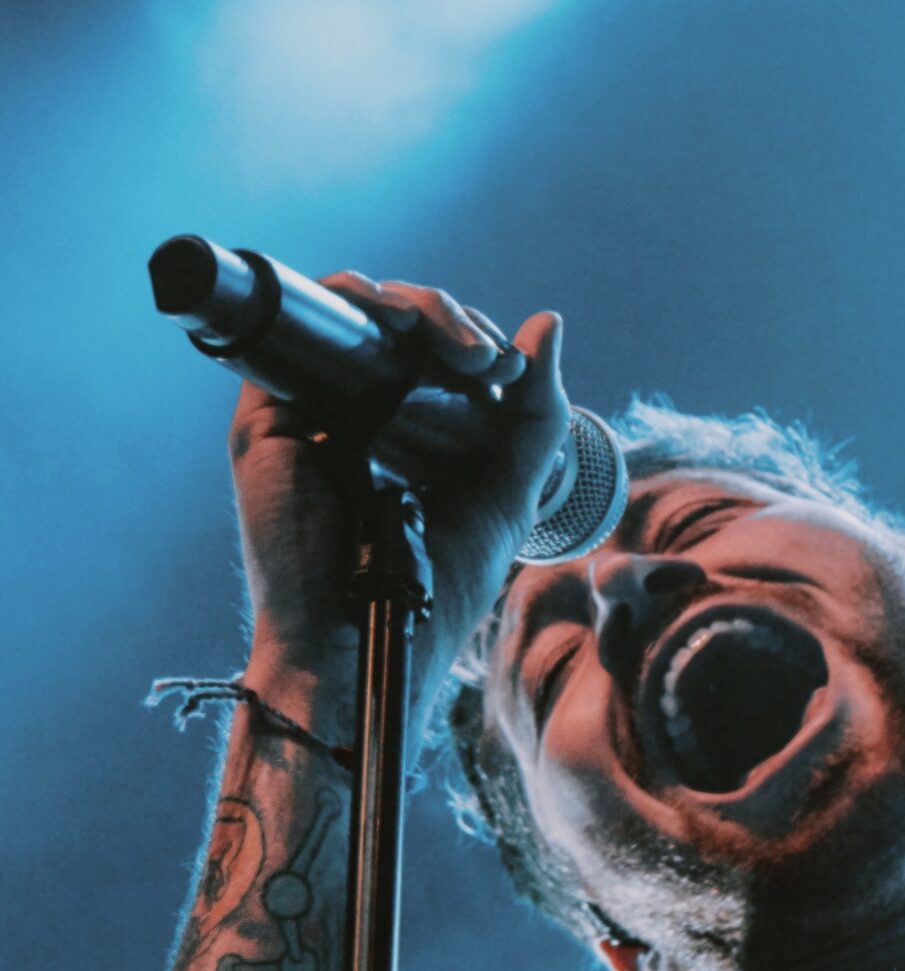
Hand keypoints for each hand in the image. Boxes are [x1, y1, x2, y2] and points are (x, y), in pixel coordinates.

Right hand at [231, 273, 569, 728]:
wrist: (365, 646)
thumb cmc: (433, 592)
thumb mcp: (507, 496)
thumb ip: (534, 416)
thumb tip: (547, 321)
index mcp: (407, 434)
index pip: (437, 352)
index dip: (475, 340)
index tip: (511, 374)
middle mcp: (354, 413)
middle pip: (399, 324)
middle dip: (453, 321)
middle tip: (486, 360)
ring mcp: (310, 408)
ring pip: (356, 312)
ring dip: (413, 306)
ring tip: (458, 347)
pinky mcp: (270, 412)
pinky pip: (302, 322)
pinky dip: (351, 302)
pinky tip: (396, 324)